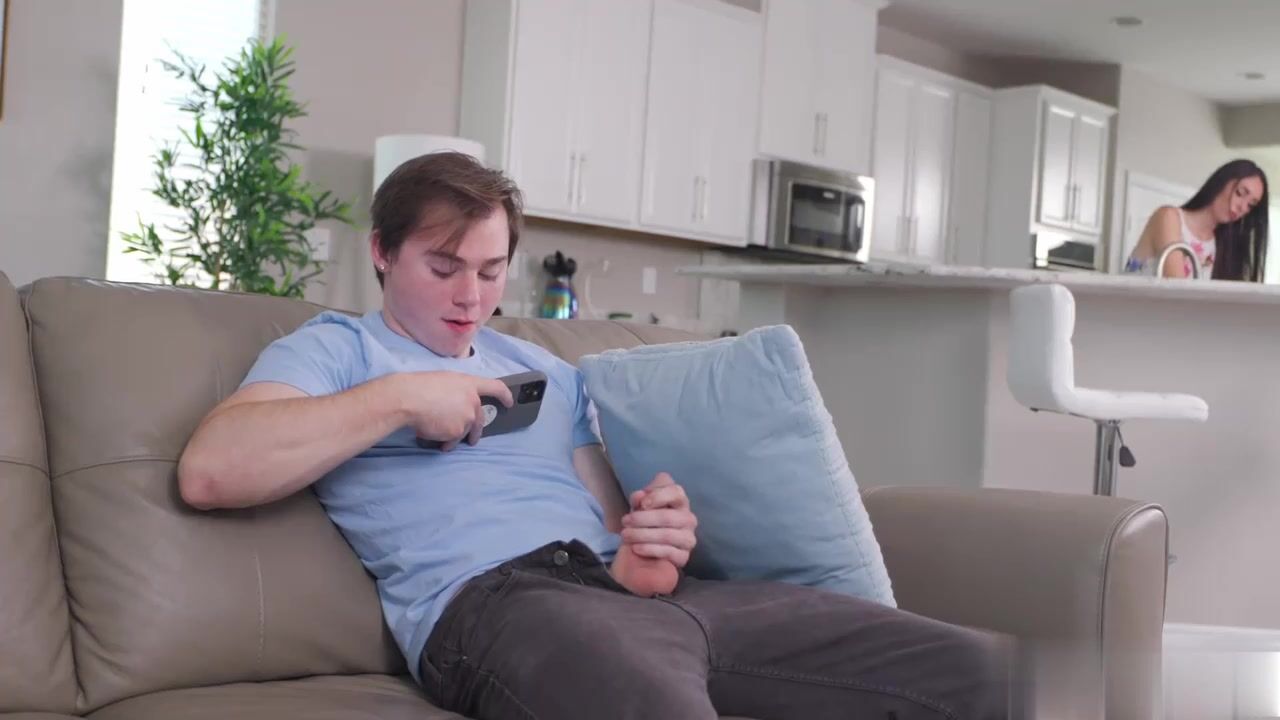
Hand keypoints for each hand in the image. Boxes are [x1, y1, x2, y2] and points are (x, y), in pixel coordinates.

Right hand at [389, 372, 513, 450]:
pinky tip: (434, 438)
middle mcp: (473, 401)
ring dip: (455, 437)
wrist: (410, 398)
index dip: (505, 395)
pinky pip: (453, 440)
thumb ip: (456, 392)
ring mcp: (467, 418)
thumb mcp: (444, 381)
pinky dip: (445, 442)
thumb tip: (454, 404)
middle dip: (476, 432)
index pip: (495, 387)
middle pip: (480, 418)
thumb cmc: (420, 386)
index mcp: (469, 384)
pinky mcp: (458, 432)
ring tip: (440, 438)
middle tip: (473, 439)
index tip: (510, 402)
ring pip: (464, 432)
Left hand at [611, 472, 696, 596]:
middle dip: (642, 519)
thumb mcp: (638, 507)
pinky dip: (649, 549)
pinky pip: (667, 552)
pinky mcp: (683, 556)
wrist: (644, 550)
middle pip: (668, 517)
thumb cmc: (644, 522)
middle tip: (625, 521)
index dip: (658, 496)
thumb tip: (639, 496)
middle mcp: (688, 519)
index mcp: (680, 501)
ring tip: (626, 535)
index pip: (676, 492)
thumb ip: (639, 499)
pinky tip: (636, 548)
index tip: (642, 504)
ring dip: (642, 535)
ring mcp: (688, 539)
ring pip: (667, 535)